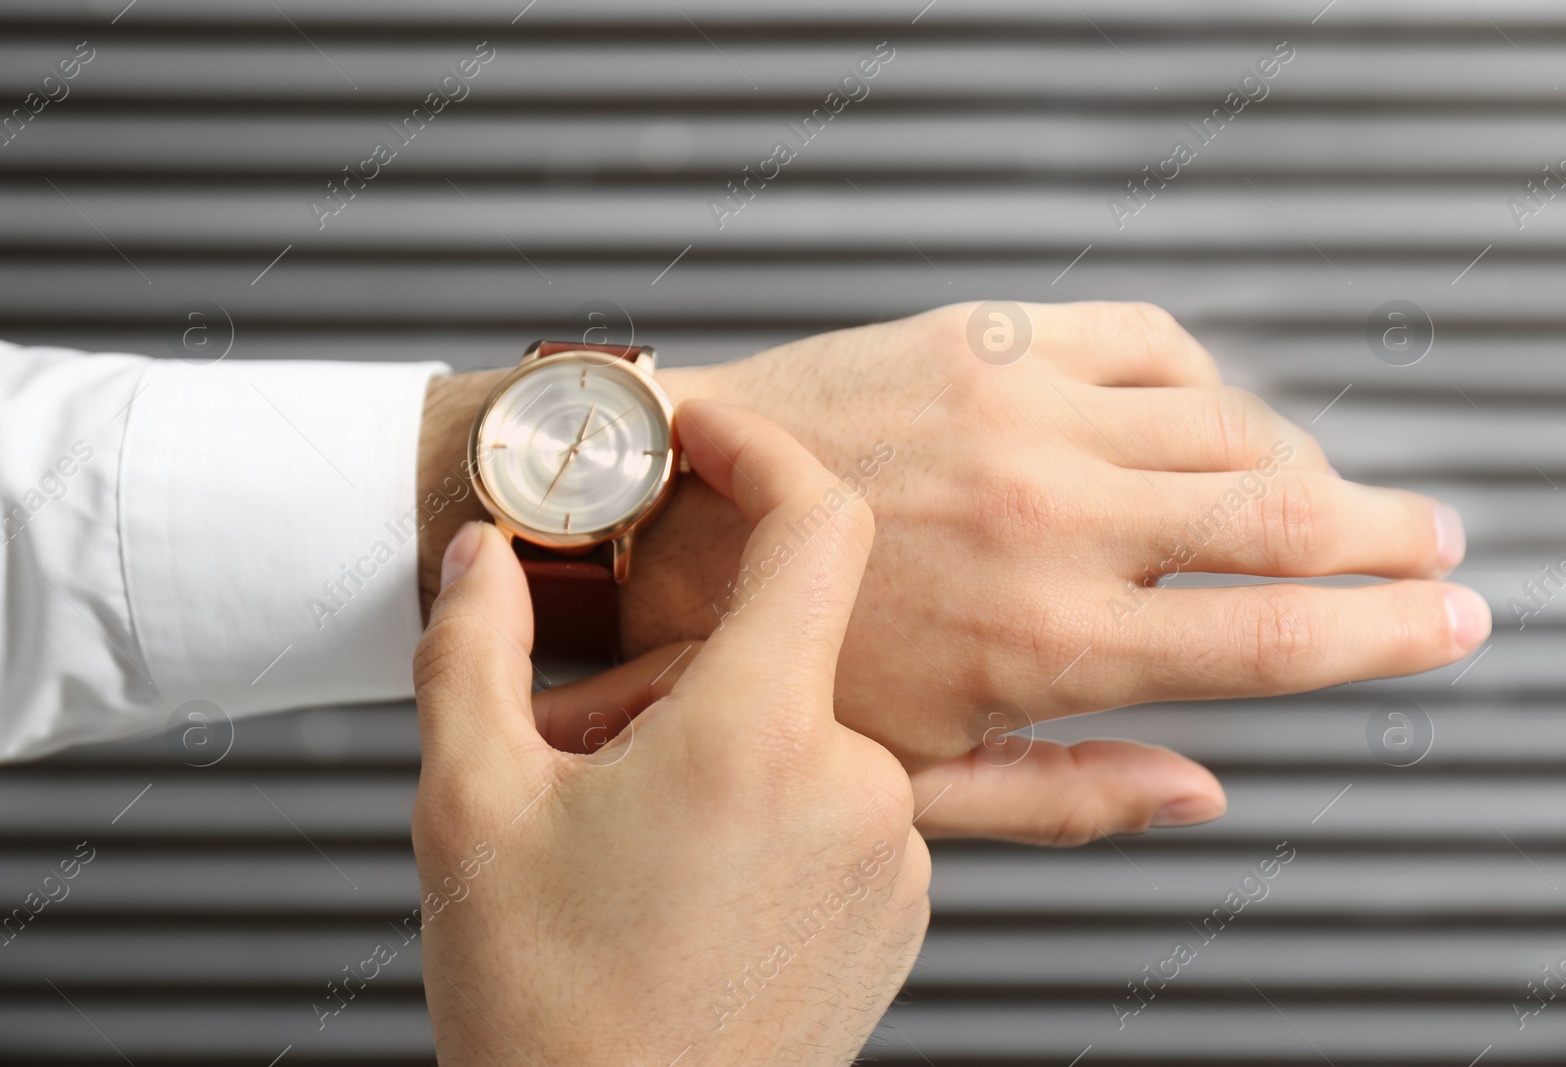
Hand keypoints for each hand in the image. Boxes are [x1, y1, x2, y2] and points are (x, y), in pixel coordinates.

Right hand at [411, 400, 929, 1065]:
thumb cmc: (548, 1010)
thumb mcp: (470, 806)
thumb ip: (473, 650)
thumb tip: (480, 555)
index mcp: (758, 734)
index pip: (820, 526)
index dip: (765, 452)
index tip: (709, 437)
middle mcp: (856, 786)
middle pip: (786, 650)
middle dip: (687, 672)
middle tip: (592, 751)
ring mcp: (894, 856)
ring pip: (808, 736)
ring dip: (725, 752)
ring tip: (635, 844)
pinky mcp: (902, 912)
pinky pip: (842, 810)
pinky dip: (772, 812)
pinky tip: (693, 886)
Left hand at [621, 302, 1490, 843]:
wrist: (655, 516)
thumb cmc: (773, 657)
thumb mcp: (912, 776)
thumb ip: (1070, 795)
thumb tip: (1207, 795)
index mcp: (1050, 645)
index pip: (1279, 637)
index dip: (1394, 631)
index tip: (1454, 618)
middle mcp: (1058, 522)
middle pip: (1291, 516)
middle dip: (1391, 534)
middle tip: (1431, 540)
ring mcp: (1027, 416)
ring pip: (1237, 423)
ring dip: (1303, 462)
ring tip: (1316, 492)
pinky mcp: (985, 339)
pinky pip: (1150, 339)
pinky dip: (1204, 379)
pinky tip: (1203, 413)